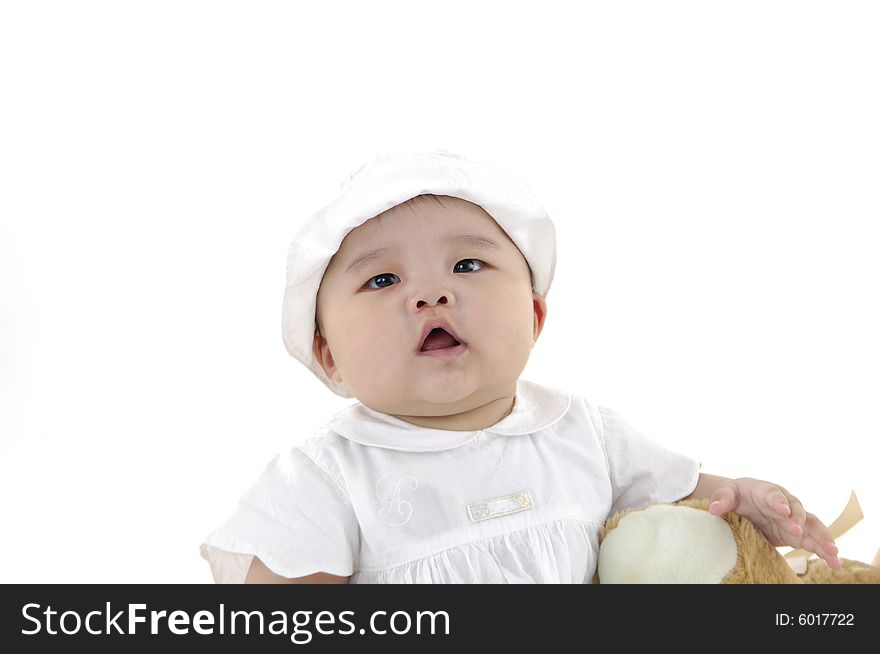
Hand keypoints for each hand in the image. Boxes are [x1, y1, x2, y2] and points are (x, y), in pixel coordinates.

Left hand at [707, 478, 841, 569]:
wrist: (747, 500)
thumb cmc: (738, 494)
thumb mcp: (728, 494)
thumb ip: (721, 499)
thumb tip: (713, 509)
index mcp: (767, 491)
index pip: (774, 495)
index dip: (778, 501)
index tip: (782, 510)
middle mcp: (786, 503)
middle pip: (797, 510)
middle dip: (799, 521)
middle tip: (797, 532)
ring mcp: (794, 518)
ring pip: (812, 526)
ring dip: (822, 537)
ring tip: (832, 552)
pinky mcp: (797, 533)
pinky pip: (814, 540)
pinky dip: (825, 550)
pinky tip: (834, 562)